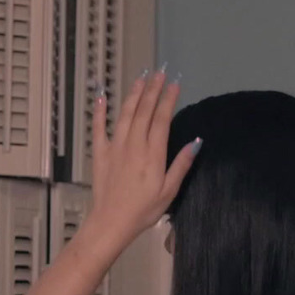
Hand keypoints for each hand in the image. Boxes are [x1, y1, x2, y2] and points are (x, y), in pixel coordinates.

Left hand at [87, 70, 199, 246]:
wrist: (111, 222)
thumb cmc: (144, 211)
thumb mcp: (169, 191)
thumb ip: (181, 165)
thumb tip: (196, 141)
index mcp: (153, 154)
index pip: (161, 119)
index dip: (168, 99)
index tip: (175, 83)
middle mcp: (134, 145)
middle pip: (144, 111)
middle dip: (153, 89)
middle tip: (160, 72)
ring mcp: (115, 146)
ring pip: (125, 114)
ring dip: (133, 94)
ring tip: (141, 78)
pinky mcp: (100, 153)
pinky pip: (98, 127)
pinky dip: (99, 110)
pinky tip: (101, 96)